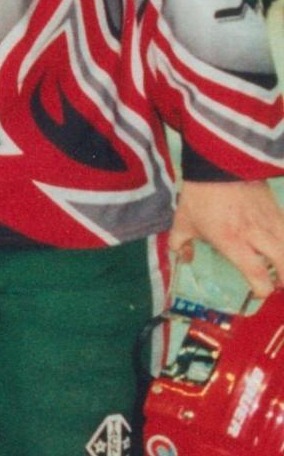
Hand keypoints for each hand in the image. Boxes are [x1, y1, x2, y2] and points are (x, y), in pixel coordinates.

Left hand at [170, 178, 283, 297]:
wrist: (217, 163)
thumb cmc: (199, 195)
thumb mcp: (183, 221)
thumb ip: (181, 243)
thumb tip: (184, 258)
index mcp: (232, 241)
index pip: (256, 273)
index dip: (262, 289)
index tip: (258, 292)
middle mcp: (256, 235)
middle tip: (277, 283)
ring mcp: (270, 221)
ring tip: (283, 267)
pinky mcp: (277, 209)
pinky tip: (281, 245)